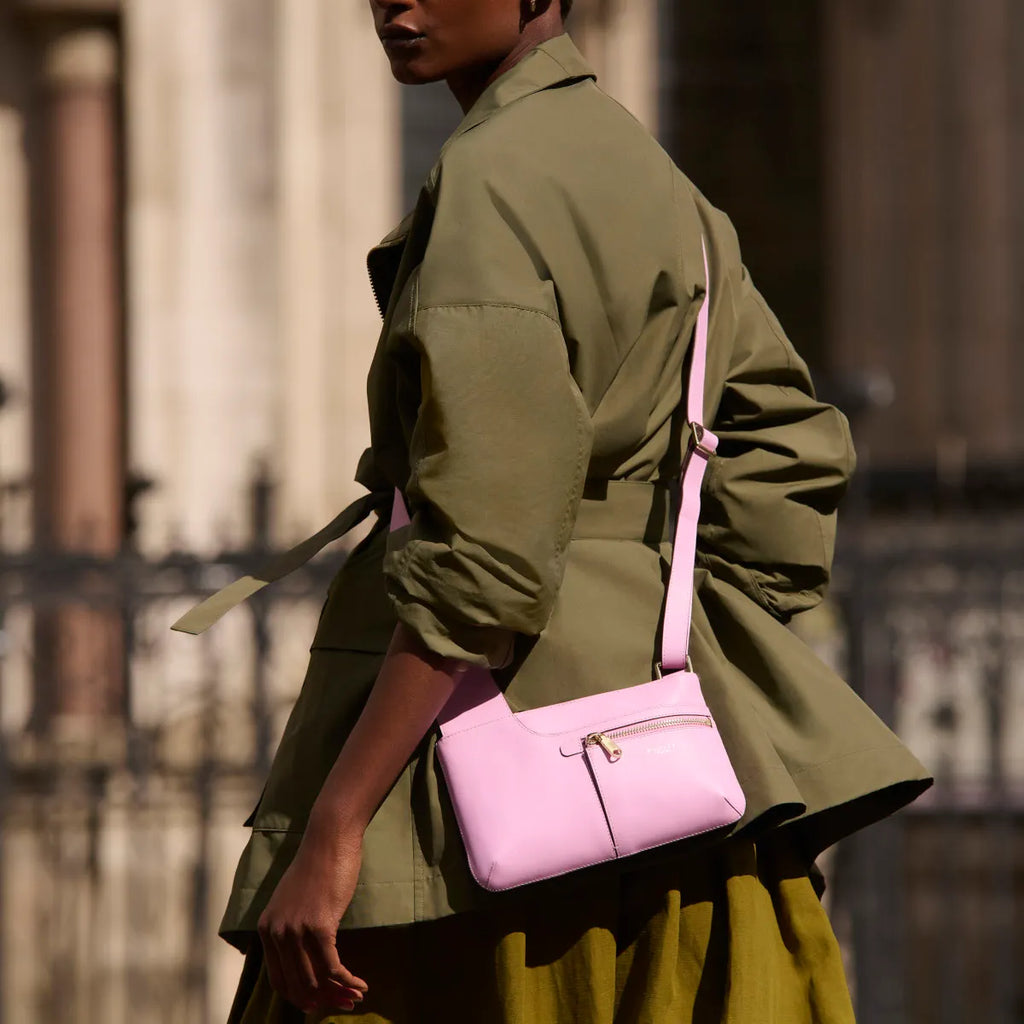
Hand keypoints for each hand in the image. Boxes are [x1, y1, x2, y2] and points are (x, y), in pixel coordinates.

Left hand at [257, 829, 368, 1012]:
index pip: (279, 980)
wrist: (329, 840)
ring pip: (316, 979)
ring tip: (356, 995)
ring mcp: (296, 930)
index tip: (318, 1004)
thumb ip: (292, 929)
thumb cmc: (318, 867)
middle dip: (322, 1000)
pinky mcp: (319, 926)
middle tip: (343, 1004)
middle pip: (298, 984)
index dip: (300, 997)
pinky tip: (361, 984)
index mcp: (266, 929)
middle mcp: (276, 933)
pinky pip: (333, 966)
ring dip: (338, 993)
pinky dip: (348, 980)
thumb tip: (307, 963)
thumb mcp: (294, 901)